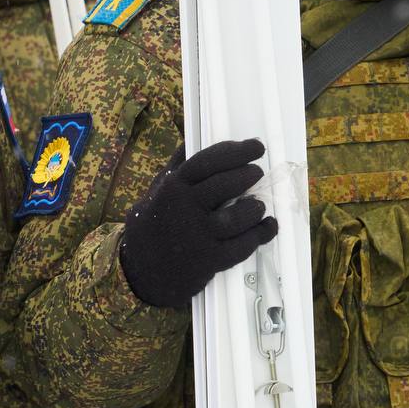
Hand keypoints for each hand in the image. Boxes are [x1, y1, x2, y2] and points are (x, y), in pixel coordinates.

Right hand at [119, 139, 277, 307]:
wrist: (141, 268)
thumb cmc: (155, 221)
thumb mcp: (159, 188)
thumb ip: (178, 164)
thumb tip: (194, 139)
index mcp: (174, 186)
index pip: (209, 160)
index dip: (237, 151)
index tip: (257, 147)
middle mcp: (185, 208)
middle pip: (226, 185)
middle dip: (248, 175)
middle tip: (257, 173)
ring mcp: (198, 235)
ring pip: (236, 217)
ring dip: (254, 209)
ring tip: (258, 205)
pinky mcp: (209, 260)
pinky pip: (241, 246)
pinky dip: (260, 235)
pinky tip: (267, 227)